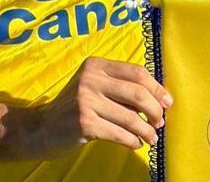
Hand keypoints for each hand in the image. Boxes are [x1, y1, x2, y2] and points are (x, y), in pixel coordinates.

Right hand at [25, 57, 170, 156]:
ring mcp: (86, 100)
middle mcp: (91, 79)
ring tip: (152, 138)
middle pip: (138, 94)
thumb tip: (159, 100)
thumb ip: (120, 88)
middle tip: (160, 123)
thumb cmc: (75, 107)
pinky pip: (120, 134)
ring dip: (147, 131)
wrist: (42, 128)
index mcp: (96, 65)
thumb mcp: (94, 87)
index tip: (167, 103)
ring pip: (131, 117)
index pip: (137, 72)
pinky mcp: (84, 123)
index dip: (157, 88)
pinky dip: (133, 141)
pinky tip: (136, 144)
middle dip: (155, 111)